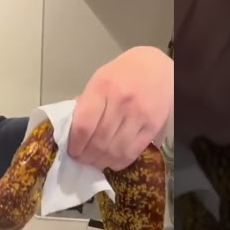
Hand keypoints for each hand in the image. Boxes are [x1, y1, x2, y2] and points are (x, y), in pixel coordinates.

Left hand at [68, 46, 172, 170]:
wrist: (157, 67)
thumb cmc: (122, 74)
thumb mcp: (99, 80)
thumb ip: (86, 104)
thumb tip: (72, 131)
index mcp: (103, 88)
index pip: (84, 126)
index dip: (75, 144)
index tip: (72, 150)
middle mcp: (122, 102)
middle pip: (99, 142)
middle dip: (86, 157)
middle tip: (81, 159)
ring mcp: (139, 115)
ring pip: (115, 151)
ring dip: (101, 162)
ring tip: (95, 162)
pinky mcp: (153, 127)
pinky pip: (132, 153)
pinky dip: (118, 162)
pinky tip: (111, 161)